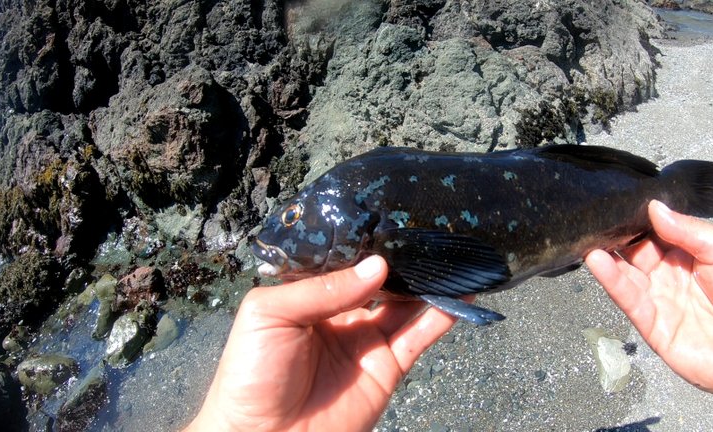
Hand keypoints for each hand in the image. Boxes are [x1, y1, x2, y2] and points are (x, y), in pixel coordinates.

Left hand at [184, 255, 457, 431]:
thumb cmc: (251, 373)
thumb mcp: (270, 314)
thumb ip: (322, 288)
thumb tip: (377, 266)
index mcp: (308, 295)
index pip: (344, 261)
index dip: (365, 242)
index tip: (392, 217)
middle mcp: (341, 313)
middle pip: (379, 280)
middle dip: (402, 259)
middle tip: (430, 232)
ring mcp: (366, 340)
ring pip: (405, 304)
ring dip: (428, 283)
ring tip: (452, 257)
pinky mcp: (386, 368)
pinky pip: (417, 337)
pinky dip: (441, 317)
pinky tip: (461, 295)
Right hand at [585, 200, 712, 423]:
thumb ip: (691, 230)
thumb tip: (655, 209)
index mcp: (690, 255)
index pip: (654, 232)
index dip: (639, 219)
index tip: (621, 204)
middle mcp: (670, 277)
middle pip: (634, 251)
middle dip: (617, 235)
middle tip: (600, 219)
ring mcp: (659, 301)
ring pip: (625, 275)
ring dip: (606, 256)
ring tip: (590, 238)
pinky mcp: (652, 325)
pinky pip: (628, 300)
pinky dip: (611, 280)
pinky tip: (598, 261)